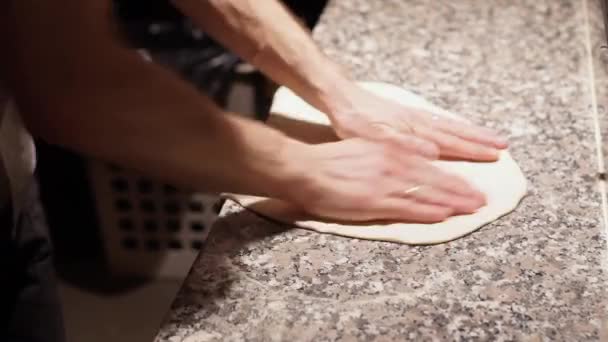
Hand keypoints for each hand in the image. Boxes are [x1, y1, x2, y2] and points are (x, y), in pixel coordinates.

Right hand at [284, 138, 486, 222]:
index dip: (451, 176)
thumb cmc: (331, 160)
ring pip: (428, 193)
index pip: (429, 165)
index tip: (468, 184)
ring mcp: (387, 183)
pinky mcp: (376, 201)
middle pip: (435, 179)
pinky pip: (410, 207)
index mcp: (391, 151)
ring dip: (453, 201)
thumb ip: (392, 151)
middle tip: (481, 199)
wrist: (307, 169)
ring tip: (473, 208)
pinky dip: (430, 211)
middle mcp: (394, 164)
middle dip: (461, 190)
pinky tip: (445, 215)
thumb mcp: (366, 146)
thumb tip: (420, 155)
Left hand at [327, 86, 507, 160]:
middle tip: (503, 148)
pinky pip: (439, 121)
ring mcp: (415, 118)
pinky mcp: (408, 114)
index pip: (449, 143)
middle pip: (455, 133)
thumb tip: (433, 153)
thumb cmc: (354, 122)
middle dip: (480, 142)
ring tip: (492, 138)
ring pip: (450, 126)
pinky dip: (454, 126)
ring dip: (472, 133)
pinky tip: (460, 129)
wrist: (342, 97)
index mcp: (413, 132)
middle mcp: (418, 124)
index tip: (493, 157)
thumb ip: (404, 146)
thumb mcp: (374, 138)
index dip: (472, 151)